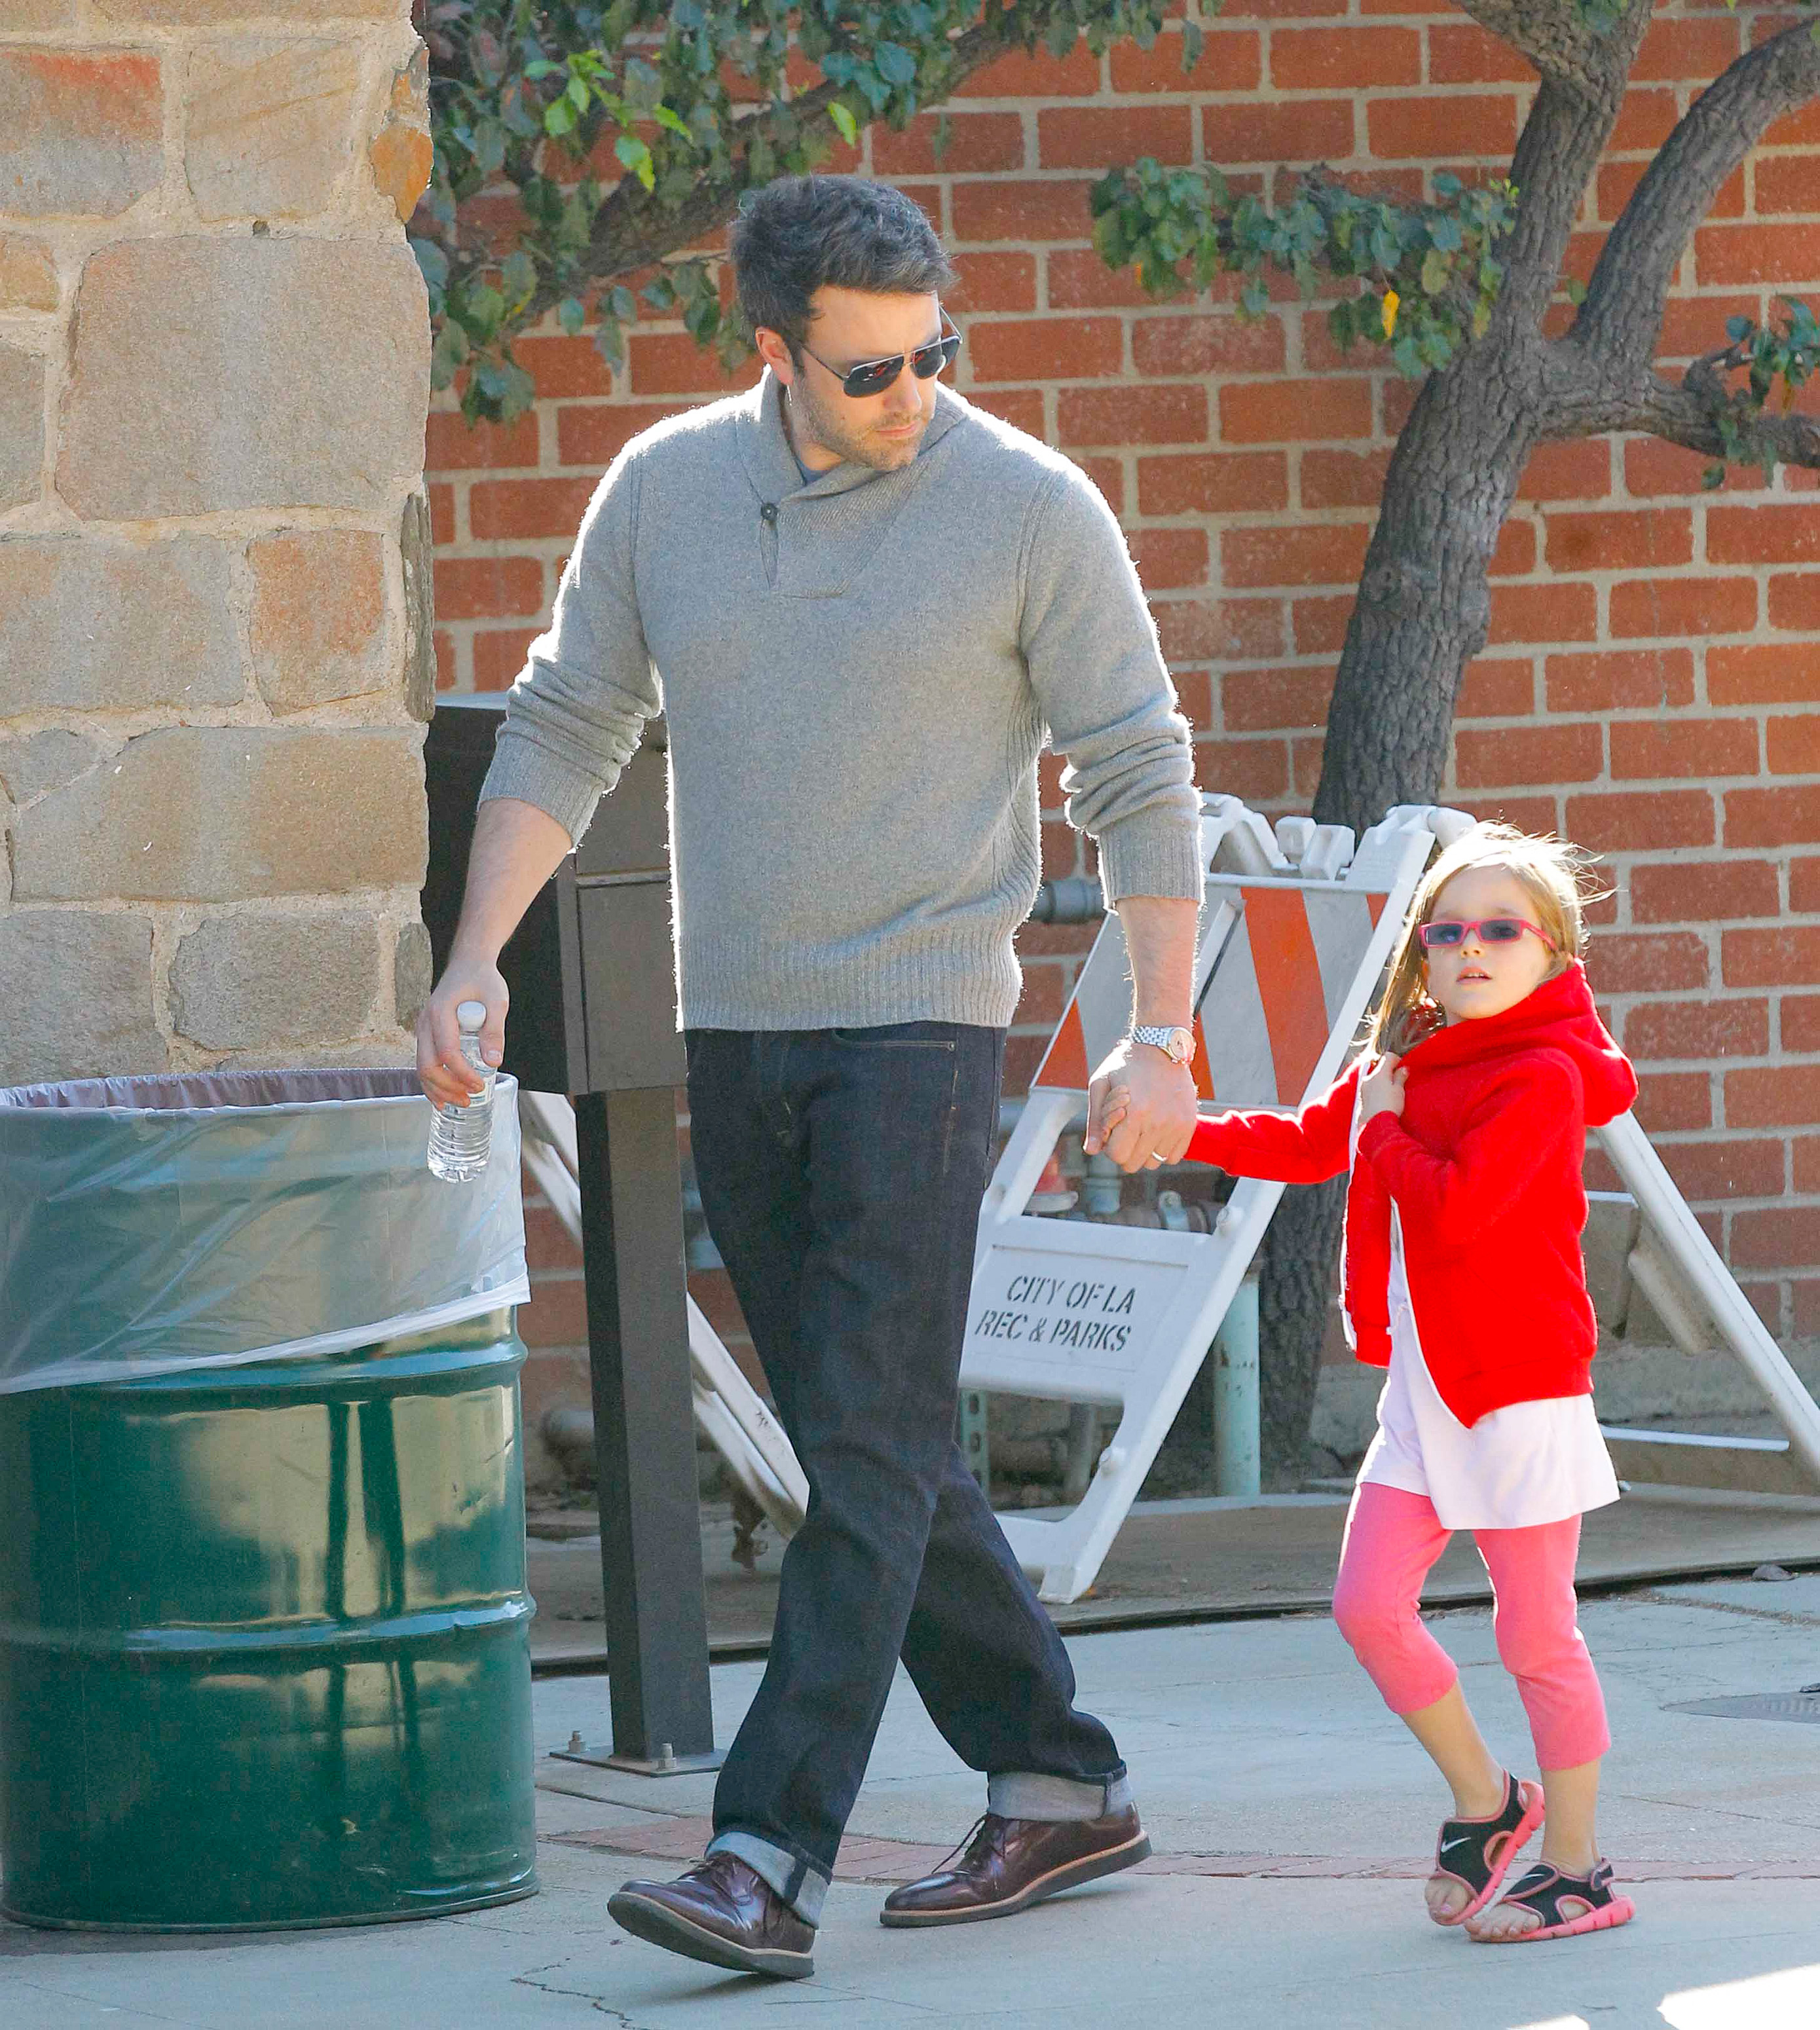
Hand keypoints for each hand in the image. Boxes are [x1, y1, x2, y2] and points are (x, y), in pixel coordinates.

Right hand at [416, 951, 508, 1108]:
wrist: (468, 964)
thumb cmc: (482, 980)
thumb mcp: (497, 1001)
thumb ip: (494, 1031)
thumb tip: (493, 1063)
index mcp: (440, 1012)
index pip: (447, 1052)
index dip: (462, 1073)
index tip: (480, 1084)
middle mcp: (425, 1022)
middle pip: (427, 1065)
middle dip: (447, 1087)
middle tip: (469, 1098)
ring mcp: (423, 1029)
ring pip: (421, 1067)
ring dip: (438, 1089)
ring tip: (460, 1102)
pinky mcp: (427, 1034)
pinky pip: (424, 1062)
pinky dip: (432, 1082)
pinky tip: (443, 1098)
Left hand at [1084, 1038, 1196, 1173]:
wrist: (1160, 1045)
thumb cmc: (1125, 1064)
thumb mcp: (1100, 1085)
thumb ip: (1095, 1121)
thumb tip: (1091, 1151)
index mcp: (1134, 1114)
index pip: (1117, 1155)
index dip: (1110, 1145)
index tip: (1113, 1130)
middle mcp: (1158, 1123)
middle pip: (1134, 1163)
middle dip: (1125, 1150)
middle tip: (1126, 1129)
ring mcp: (1176, 1125)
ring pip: (1155, 1162)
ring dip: (1144, 1151)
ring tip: (1142, 1128)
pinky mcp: (1189, 1125)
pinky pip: (1174, 1156)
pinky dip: (1163, 1150)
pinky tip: (1157, 1131)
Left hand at [1360, 1050, 1404, 1123]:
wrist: (1375, 1125)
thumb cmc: (1389, 1107)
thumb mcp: (1399, 1090)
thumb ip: (1400, 1077)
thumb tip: (1403, 1069)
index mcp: (1379, 1073)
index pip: (1388, 1056)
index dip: (1397, 1060)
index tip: (1402, 1069)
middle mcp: (1368, 1078)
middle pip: (1380, 1067)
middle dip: (1389, 1071)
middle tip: (1399, 1082)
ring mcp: (1363, 1087)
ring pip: (1374, 1078)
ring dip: (1382, 1081)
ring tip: (1391, 1092)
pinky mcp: (1360, 1098)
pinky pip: (1370, 1088)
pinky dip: (1376, 1089)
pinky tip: (1383, 1099)